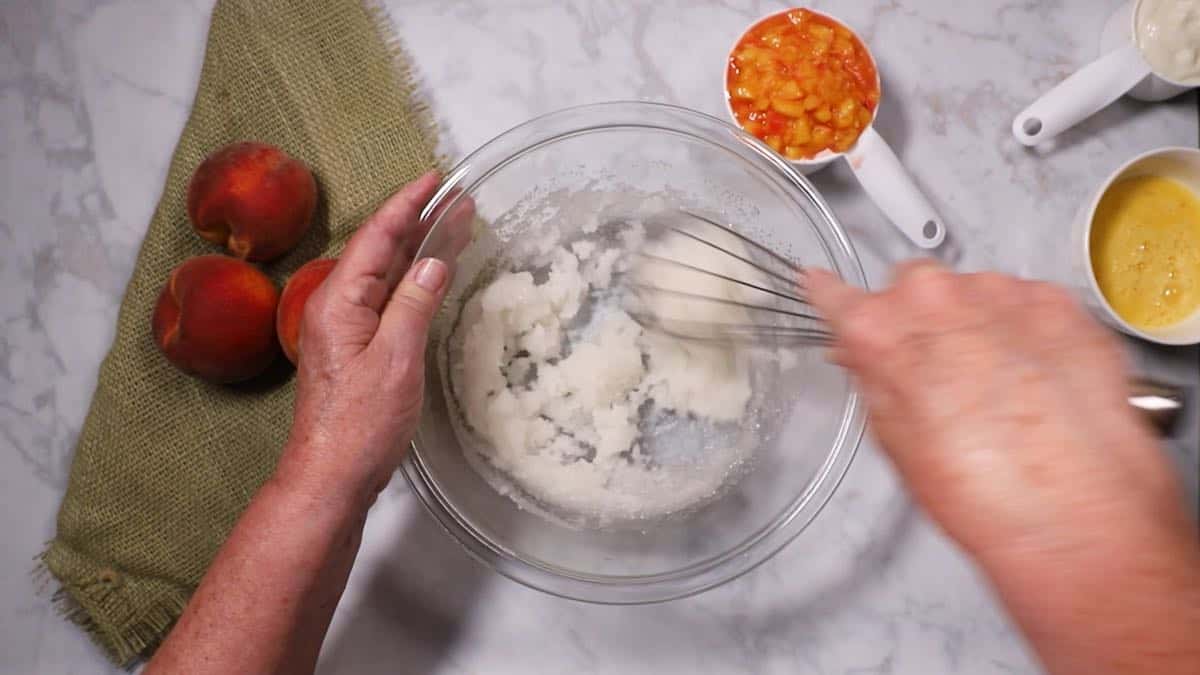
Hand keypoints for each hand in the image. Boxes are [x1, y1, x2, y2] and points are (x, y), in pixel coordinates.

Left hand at [278, 171, 471, 503]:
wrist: (331, 476)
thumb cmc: (360, 425)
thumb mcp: (395, 360)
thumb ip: (414, 304)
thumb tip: (434, 261)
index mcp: (339, 302)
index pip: (377, 238)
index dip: (407, 204)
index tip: (435, 178)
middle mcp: (337, 308)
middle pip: (382, 251)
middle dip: (419, 220)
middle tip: (458, 198)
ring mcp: (346, 329)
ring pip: (386, 275)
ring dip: (419, 249)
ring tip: (455, 224)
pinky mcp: (357, 349)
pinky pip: (388, 300)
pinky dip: (413, 280)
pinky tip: (432, 274)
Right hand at [805, 262, 1189, 560]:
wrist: (1074, 509)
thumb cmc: (980, 492)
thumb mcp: (896, 441)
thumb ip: (874, 380)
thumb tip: (866, 356)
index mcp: (880, 331)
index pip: (835, 295)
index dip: (828, 294)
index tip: (820, 285)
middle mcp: (935, 298)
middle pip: (912, 287)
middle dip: (920, 320)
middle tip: (939, 374)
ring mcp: (1000, 293)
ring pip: (972, 292)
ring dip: (977, 325)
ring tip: (999, 386)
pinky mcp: (1056, 302)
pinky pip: (1025, 302)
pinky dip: (1025, 330)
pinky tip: (1035, 379)